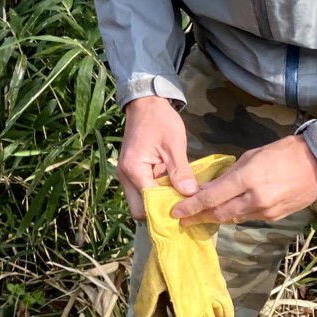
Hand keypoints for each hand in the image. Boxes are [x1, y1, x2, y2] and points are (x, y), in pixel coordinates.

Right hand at [117, 96, 194, 218]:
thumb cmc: (159, 120)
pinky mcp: (133, 173)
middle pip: (138, 209)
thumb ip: (181, 171)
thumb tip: (191, 194)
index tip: (186, 212)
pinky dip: (157, 195)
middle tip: (182, 210)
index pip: (147, 203)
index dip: (166, 210)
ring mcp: (127, 176)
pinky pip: (144, 191)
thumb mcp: (174, 145)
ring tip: (180, 202)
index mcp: (134, 170)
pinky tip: (174, 191)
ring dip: (158, 204)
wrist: (146, 103)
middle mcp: (125, 177)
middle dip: (158, 213)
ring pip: (140, 202)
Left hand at [170, 136, 316, 224]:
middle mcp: (255, 199)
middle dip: (198, 217)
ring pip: (233, 217)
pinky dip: (236, 214)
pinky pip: (249, 217)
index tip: (176, 212)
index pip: (212, 198)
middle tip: (183, 220)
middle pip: (219, 213)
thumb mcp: (251, 157)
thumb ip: (229, 175)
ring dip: (216, 216)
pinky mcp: (275, 218)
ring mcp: (266, 211)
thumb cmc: (283, 152)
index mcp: (247, 179)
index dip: (191, 207)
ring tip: (201, 215)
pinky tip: (228, 210)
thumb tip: (210, 188)